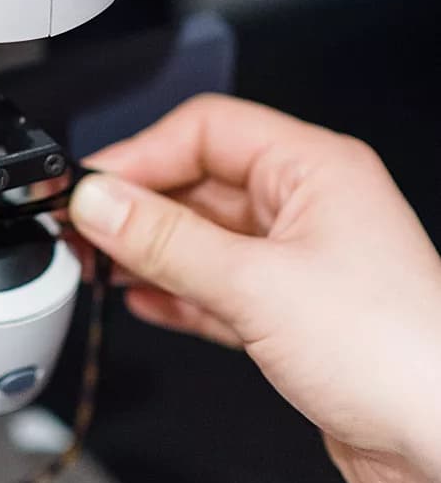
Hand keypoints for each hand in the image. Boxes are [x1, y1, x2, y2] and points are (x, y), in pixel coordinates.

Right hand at [70, 95, 440, 482]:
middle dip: (140, 204)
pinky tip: (142, 299)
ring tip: (99, 264)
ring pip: (206, 237)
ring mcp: (303, 261)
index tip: (92, 188)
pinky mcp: (295, 316)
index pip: (208, 129)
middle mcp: (310, 206)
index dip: (143, 153)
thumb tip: (101, 202)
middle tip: (85, 229)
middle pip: (202, 181)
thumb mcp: (257, 285)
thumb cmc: (397, 353)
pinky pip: (219, 287)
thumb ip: (167, 242)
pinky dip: (178, 292)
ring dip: (151, 251)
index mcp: (315, 168)